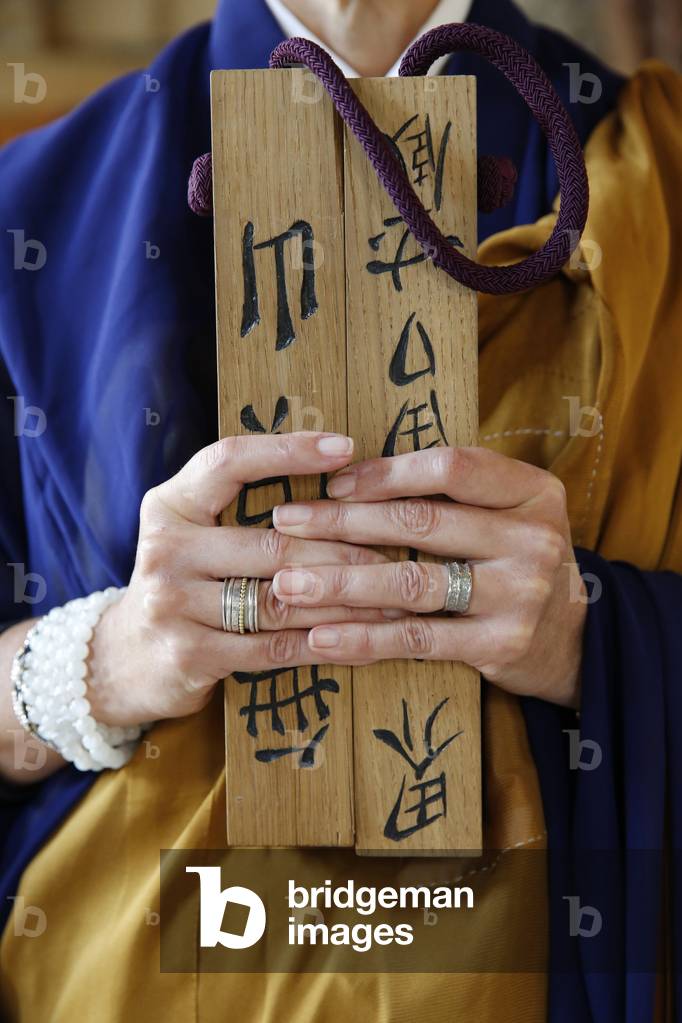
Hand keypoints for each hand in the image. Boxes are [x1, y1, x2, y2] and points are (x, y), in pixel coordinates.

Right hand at [87, 432, 393, 726]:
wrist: (124, 659)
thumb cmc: (182, 582)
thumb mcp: (191, 530)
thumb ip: (238, 503)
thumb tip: (336, 474)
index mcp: (169, 504)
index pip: (230, 461)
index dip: (288, 450)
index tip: (346, 445)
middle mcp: (165, 548)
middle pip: (272, 542)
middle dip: (344, 549)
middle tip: (400, 549)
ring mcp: (172, 603)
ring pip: (281, 598)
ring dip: (346, 602)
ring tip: (396, 598)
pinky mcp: (189, 653)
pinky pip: (273, 646)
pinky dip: (323, 642)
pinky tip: (362, 640)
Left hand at [270, 446, 586, 707]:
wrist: (573, 637)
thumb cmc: (517, 560)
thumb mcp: (509, 511)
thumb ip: (454, 491)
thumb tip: (347, 472)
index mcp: (533, 491)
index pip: (451, 468)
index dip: (386, 473)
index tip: (333, 482)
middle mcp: (533, 539)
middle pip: (422, 523)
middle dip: (344, 522)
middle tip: (286, 523)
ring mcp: (520, 595)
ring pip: (413, 584)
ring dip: (340, 584)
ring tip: (286, 585)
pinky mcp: (500, 645)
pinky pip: (417, 640)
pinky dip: (364, 639)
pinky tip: (320, 638)